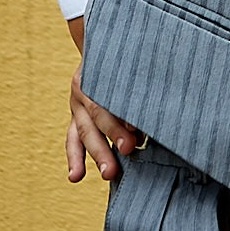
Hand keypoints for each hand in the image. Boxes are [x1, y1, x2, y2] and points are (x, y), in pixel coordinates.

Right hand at [67, 62, 140, 182]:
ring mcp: (77, 105)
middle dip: (114, 133)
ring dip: (98, 153)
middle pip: (99, 114)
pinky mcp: (75, 118)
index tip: (136, 125)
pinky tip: (76, 177)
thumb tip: (157, 116)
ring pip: (85, 131)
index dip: (123, 110)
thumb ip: (140, 90)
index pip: (111, 94)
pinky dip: (75, 159)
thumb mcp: (133, 69)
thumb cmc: (127, 63)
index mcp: (100, 74)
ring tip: (108, 173)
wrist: (103, 53)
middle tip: (129, 148)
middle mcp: (85, 90)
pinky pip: (72, 140)